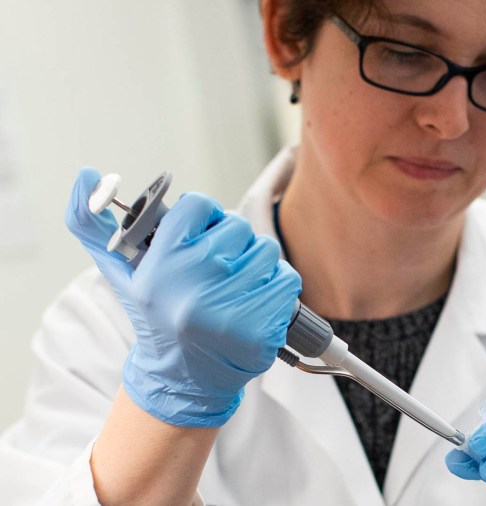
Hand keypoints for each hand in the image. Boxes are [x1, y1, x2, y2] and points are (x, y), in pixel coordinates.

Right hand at [66, 168, 301, 426]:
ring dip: (256, 264)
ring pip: (266, 251)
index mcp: (161, 264)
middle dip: (231, 243)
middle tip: (219, 266)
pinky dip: (276, 286)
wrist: (183, 378)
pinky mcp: (262, 327)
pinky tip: (255, 301)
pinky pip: (286, 279)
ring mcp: (231, 307)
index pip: (199, 205)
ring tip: (236, 285)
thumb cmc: (155, 315)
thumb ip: (94, 223)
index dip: (204, 215)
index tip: (201, 231)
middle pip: (238, 226)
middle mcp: (195, 283)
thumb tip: (87, 174)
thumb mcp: (119, 272)